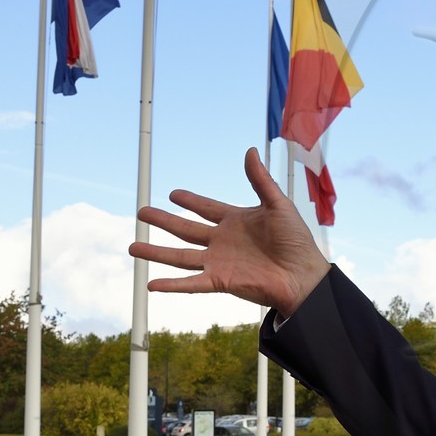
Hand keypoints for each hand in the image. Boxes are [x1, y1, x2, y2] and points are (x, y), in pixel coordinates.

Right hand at [128, 147, 329, 315]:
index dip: (190, 201)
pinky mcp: (220, 280)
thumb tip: (250, 151)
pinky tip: (151, 283)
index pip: (206, 208)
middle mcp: (223, 241)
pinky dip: (171, 284)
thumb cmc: (296, 241)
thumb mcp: (278, 205)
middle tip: (142, 211)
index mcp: (236, 220)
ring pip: (180, 256)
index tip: (173, 193)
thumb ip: (260, 180)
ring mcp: (219, 261)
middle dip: (163, 221)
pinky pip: (191, 283)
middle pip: (185, 229)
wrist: (303, 274)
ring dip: (156, 252)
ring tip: (132, 247)